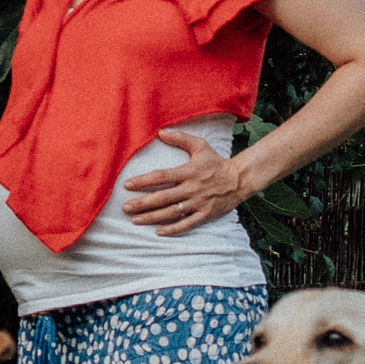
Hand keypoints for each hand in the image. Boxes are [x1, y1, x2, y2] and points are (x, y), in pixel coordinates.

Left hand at [121, 129, 249, 236]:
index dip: (143, 181)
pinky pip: (186, 224)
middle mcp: (191, 189)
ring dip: (152, 217)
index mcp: (188, 172)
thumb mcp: (200, 145)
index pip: (161, 176)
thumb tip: (161, 132)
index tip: (127, 185)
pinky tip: (158, 231)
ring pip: (171, 213)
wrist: (239, 179)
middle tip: (125, 207)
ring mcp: (198, 203)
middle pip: (162, 198)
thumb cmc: (216, 162)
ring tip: (135, 220)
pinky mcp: (204, 215)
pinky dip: (172, 229)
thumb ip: (180, 138)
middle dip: (142, 204)